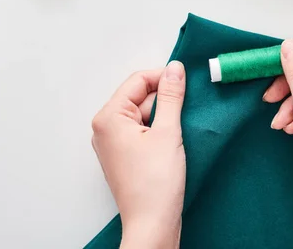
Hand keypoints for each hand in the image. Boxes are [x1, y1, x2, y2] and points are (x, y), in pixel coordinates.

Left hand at [92, 61, 186, 248]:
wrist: (152, 224)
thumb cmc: (156, 183)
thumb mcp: (168, 131)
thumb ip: (171, 96)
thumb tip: (175, 68)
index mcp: (109, 117)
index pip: (138, 81)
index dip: (163, 77)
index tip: (187, 82)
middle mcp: (105, 128)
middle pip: (140, 97)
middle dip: (165, 100)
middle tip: (187, 112)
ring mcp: (113, 143)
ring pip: (143, 114)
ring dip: (164, 116)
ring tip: (180, 132)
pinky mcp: (124, 155)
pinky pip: (142, 130)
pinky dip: (160, 130)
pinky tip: (173, 141)